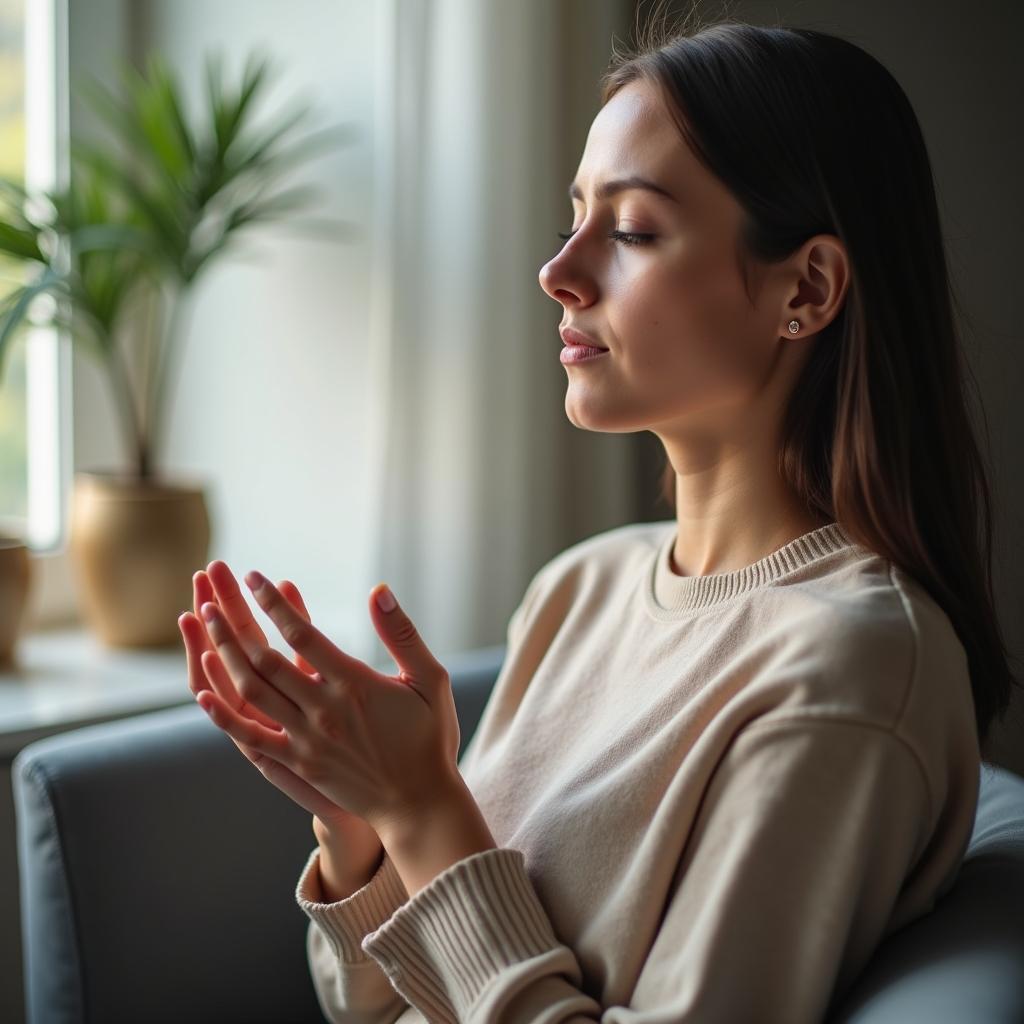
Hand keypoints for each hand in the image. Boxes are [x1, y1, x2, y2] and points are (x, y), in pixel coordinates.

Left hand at [194, 572, 461, 837]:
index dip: (274, 604)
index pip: (303, 635)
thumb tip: (379, 590)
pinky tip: (204, 694)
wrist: (419, 803)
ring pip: (252, 691)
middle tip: (214, 594)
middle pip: (266, 659)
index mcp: (355, 684)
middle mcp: (324, 710)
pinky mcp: (298, 763)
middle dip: (236, 623)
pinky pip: (251, 737)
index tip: (254, 577)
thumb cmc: (429, 737)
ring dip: (225, 655)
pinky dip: (224, 715)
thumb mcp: (429, 679)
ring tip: (207, 625)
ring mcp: (306, 739)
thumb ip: (402, 634)